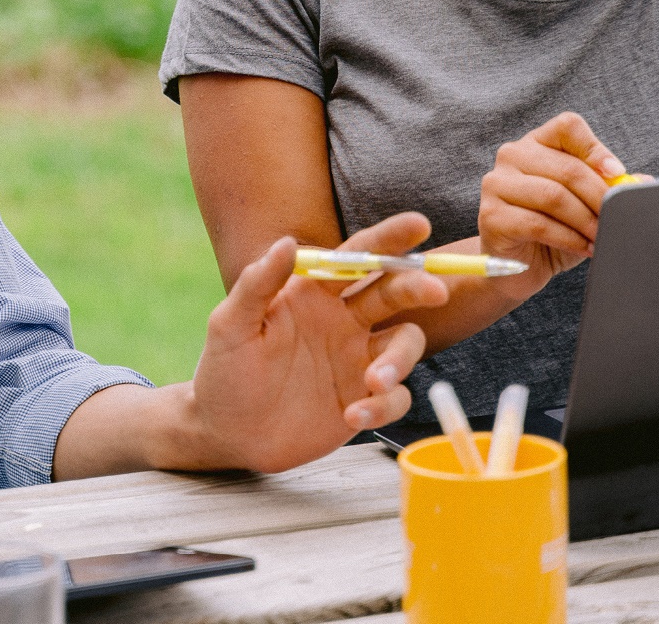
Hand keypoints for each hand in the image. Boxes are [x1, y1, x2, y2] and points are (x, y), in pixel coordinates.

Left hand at [185, 211, 449, 472]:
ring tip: (374, 381)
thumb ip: (257, 284)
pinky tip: (352, 415)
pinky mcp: (363, 400)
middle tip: (434, 291)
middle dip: (418, 287)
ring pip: (404, 345)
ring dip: (400, 360)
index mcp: (315, 293)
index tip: (420, 224)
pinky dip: (382, 406)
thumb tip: (286, 242)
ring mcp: (357, 360)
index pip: (358, 257)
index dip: (389, 239)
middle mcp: (344, 320)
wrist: (224, 433)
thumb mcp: (231, 325)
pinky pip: (393, 397)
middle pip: (394, 294)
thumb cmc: (224, 371)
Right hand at [478, 112, 629, 281]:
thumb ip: (607, 189)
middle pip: (567, 167)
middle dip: (599, 196)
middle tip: (618, 217)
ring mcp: (497, 184)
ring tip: (601, 236)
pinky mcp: (491, 215)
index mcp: (537, 143)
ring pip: (553, 196)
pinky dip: (569, 238)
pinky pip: (538, 224)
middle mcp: (512, 155)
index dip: (596, 148)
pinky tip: (583, 248)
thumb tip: (644, 182)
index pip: (567, 127)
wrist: (519, 267)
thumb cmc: (553, 230)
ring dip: (586, 220)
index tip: (617, 173)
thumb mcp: (583, 205)